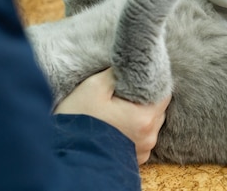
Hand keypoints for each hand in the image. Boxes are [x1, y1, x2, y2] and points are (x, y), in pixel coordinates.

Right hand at [54, 68, 170, 163]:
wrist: (62, 155)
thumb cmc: (78, 119)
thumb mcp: (94, 87)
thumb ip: (117, 74)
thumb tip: (129, 65)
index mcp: (144, 118)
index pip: (164, 94)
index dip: (154, 83)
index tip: (141, 78)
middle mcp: (149, 137)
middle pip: (158, 110)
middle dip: (146, 100)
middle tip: (126, 93)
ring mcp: (142, 151)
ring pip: (151, 125)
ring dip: (140, 116)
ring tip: (120, 110)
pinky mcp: (134, 160)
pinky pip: (142, 139)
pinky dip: (134, 131)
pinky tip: (118, 125)